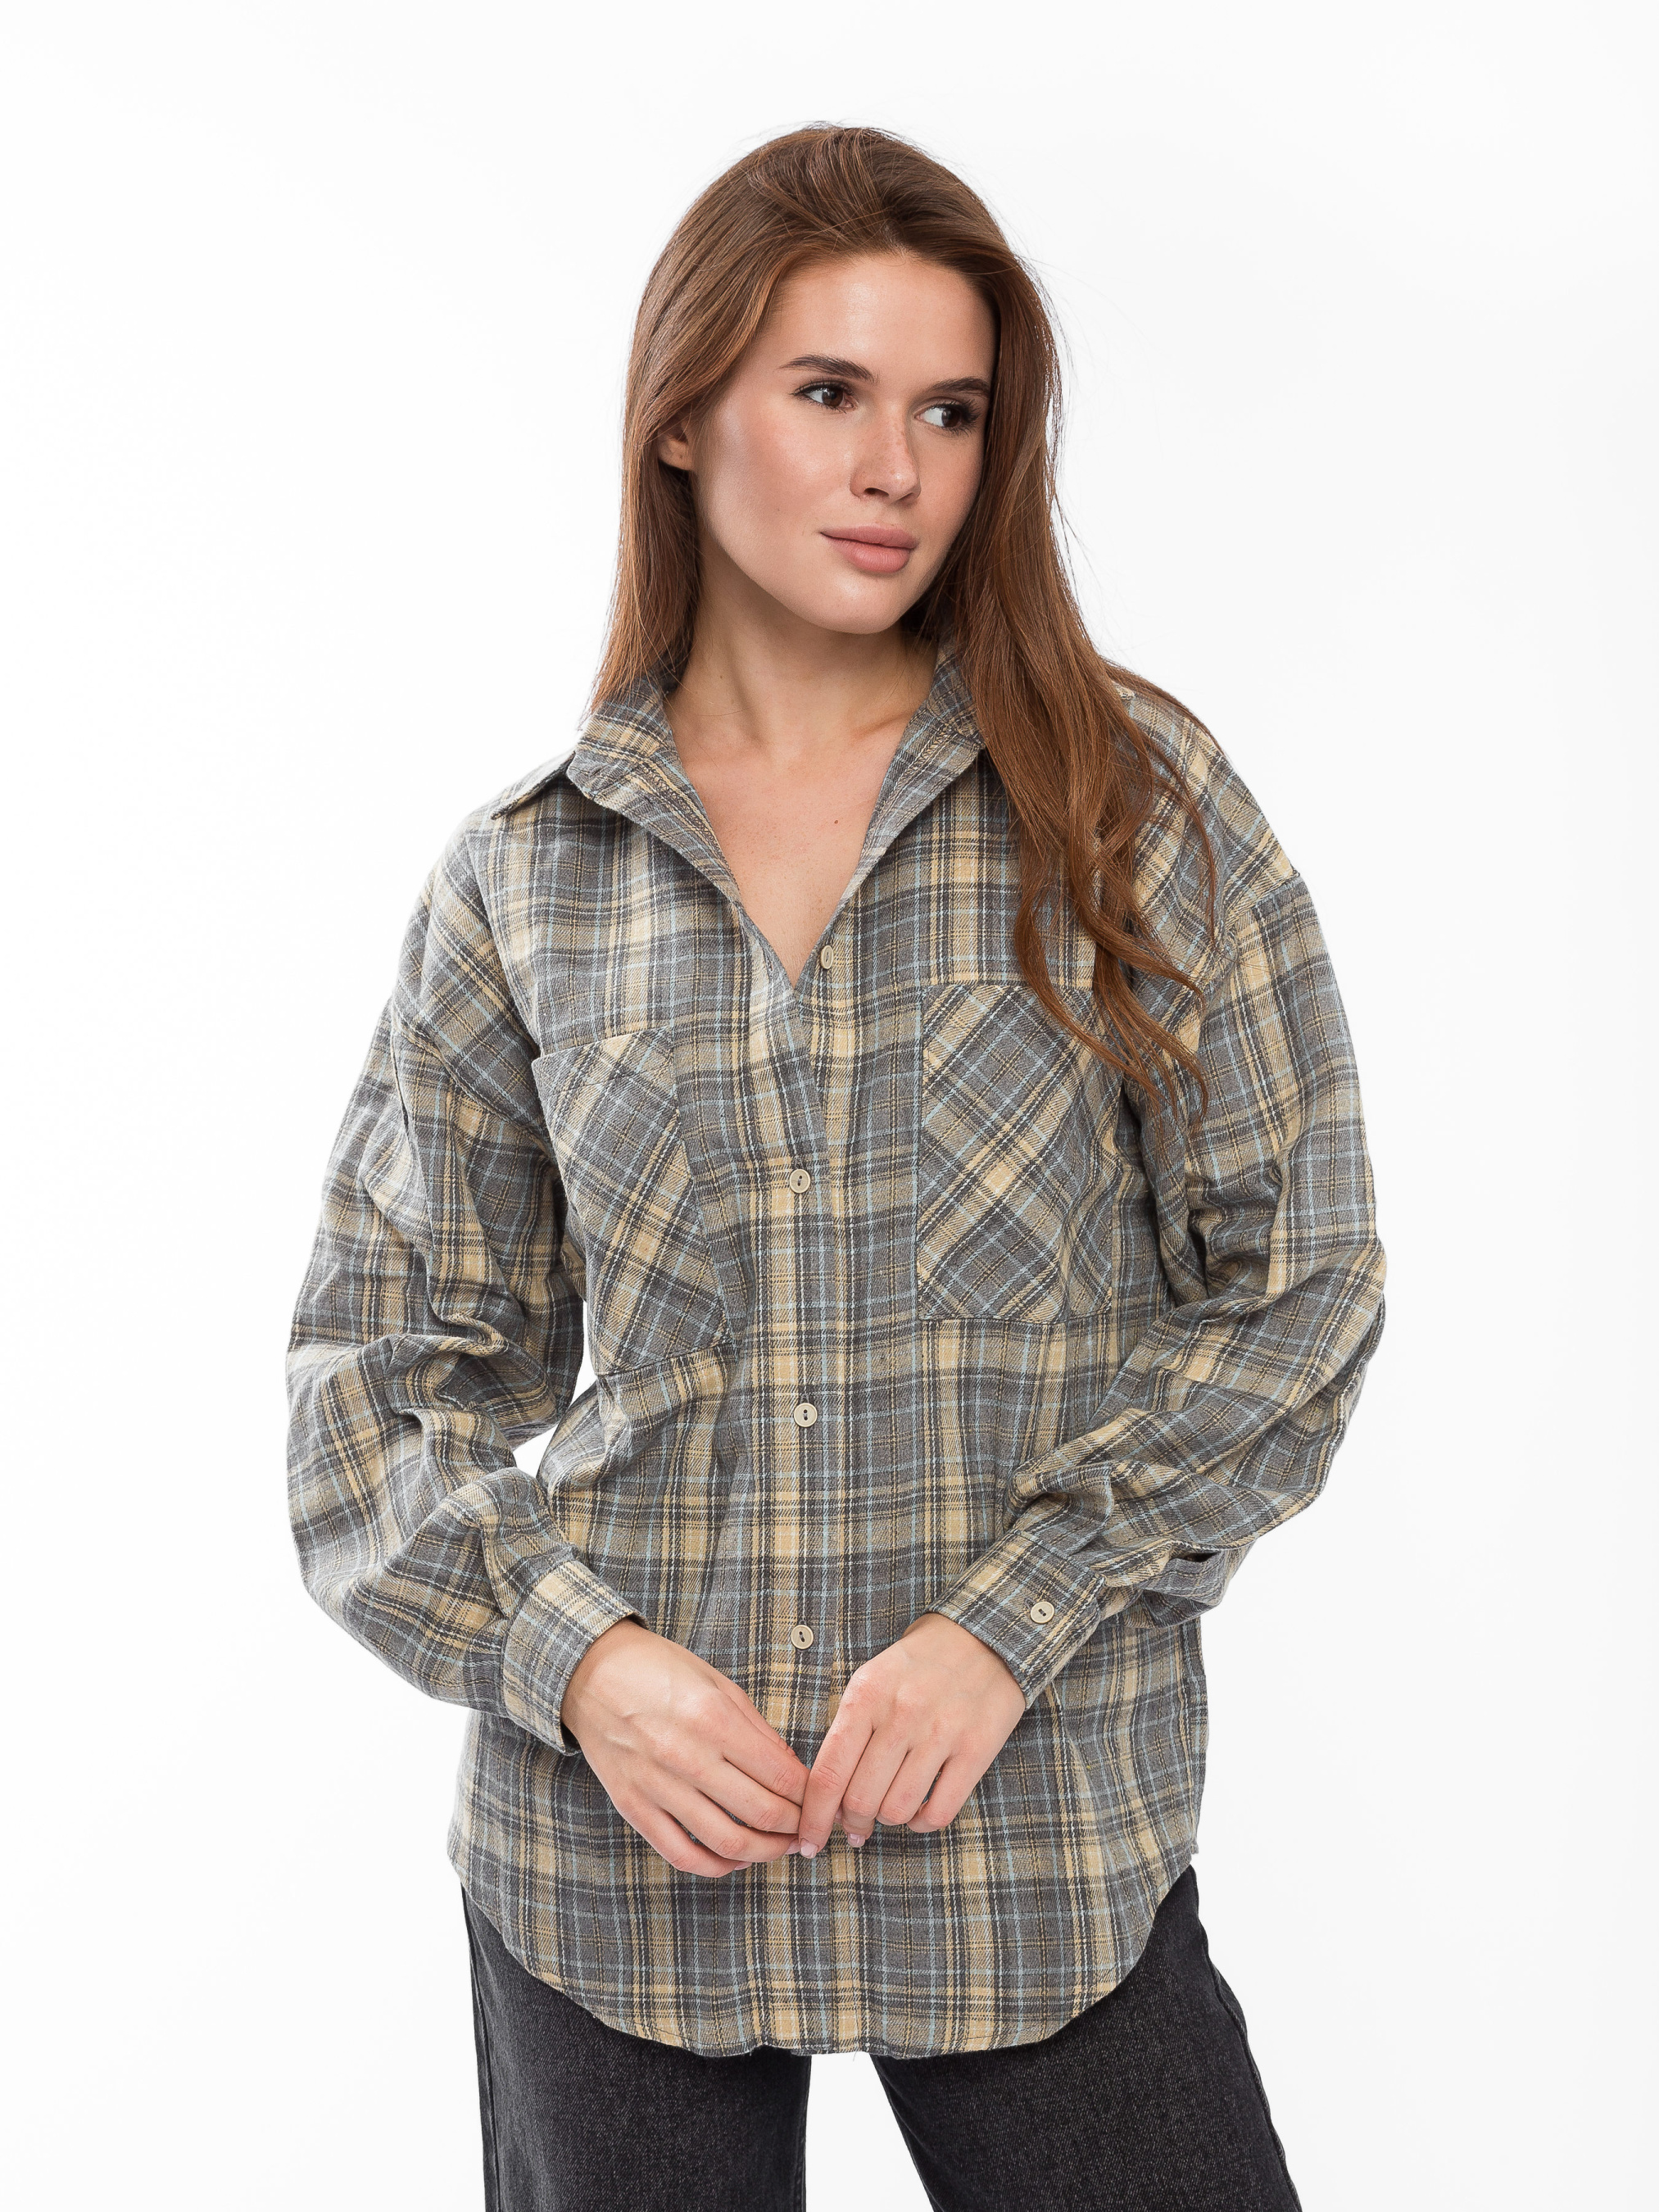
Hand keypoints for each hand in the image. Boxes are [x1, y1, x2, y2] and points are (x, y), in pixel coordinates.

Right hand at [560, 1619, 810, 1877]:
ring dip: (765, 1853)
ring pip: (727, 1843)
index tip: (821, 1801)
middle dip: (796, 1827)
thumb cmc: (660, 1671)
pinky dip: (716, 1867)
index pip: (781, 1776)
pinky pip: (681, 1855)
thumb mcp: (718, 1684)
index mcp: (714, 1719)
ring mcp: (657, 1787)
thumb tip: (793, 1772)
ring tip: (782, 1847)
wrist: (592, 1674)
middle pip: (762, 1814)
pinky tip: (736, 1859)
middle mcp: (687, 1757)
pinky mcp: (634, 1808)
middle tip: (810, 1828)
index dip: (810, 1796)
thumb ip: (757, 1730)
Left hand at [793, 1613, 1027, 1855]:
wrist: (982, 1639)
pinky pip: (940, 1812)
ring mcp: (942, 1733)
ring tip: (889, 1808)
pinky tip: (918, 1812)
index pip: (828, 1774)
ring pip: (898, 1810)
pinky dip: (923, 1823)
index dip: (813, 1818)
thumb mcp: (870, 1682)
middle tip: (854, 1826)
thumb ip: (846, 1734)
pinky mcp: (976, 1749)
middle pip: (861, 1800)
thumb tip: (828, 1799)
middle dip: (852, 1823)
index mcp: (866, 1696)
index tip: (808, 1841)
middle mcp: (902, 1714)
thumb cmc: (915, 1667)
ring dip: (887, 1820)